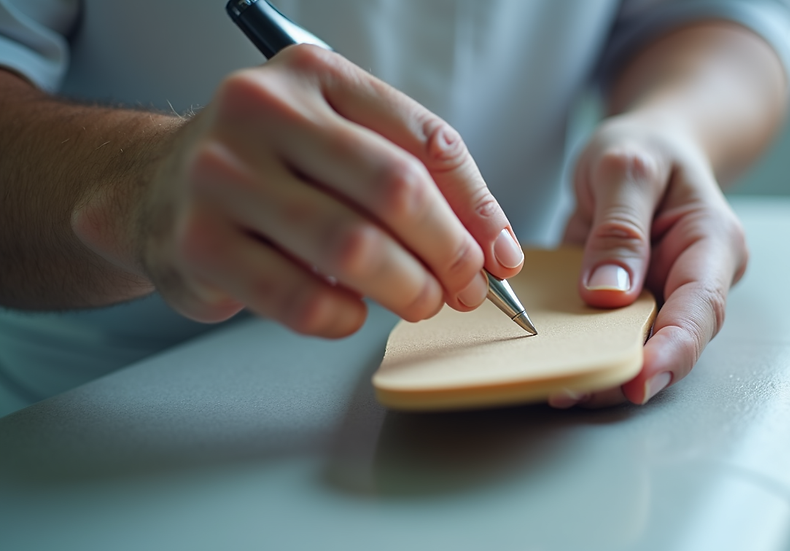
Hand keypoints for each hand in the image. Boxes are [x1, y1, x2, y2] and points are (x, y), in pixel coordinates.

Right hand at [108, 45, 524, 335]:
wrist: (154, 186)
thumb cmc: (269, 167)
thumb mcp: (339, 143)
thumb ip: (413, 176)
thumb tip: (493, 247)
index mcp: (313, 75)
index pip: (426, 140)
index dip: (477, 207)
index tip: (499, 254)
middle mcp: (262, 111)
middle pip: (395, 189)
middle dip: (449, 251)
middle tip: (466, 287)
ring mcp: (222, 175)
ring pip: (352, 246)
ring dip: (407, 288)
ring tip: (422, 303)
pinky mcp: (197, 243)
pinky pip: (299, 298)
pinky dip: (343, 317)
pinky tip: (352, 313)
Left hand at [551, 113, 747, 407]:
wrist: (647, 149)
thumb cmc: (646, 148)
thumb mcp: (625, 165)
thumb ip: (619, 226)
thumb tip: (608, 294)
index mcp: (712, 243)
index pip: (700, 308)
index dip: (672, 351)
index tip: (638, 380)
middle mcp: (694, 280)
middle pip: (671, 342)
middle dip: (626, 373)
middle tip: (573, 390)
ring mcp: (663, 296)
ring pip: (639, 348)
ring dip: (601, 371)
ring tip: (559, 387)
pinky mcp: (630, 304)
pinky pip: (609, 335)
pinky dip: (584, 352)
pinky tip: (555, 364)